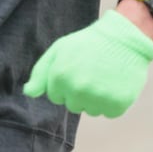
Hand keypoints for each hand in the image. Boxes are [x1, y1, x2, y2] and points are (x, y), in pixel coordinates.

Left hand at [23, 10, 152, 117]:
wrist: (124, 38)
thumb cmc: (88, 44)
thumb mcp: (59, 50)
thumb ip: (40, 73)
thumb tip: (28, 93)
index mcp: (60, 77)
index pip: (55, 97)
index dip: (65, 83)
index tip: (76, 69)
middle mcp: (78, 90)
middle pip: (73, 105)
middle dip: (79, 92)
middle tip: (91, 73)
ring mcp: (98, 98)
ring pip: (91, 110)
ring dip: (96, 98)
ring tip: (104, 77)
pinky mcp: (117, 104)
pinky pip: (109, 113)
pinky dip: (112, 102)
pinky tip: (115, 84)